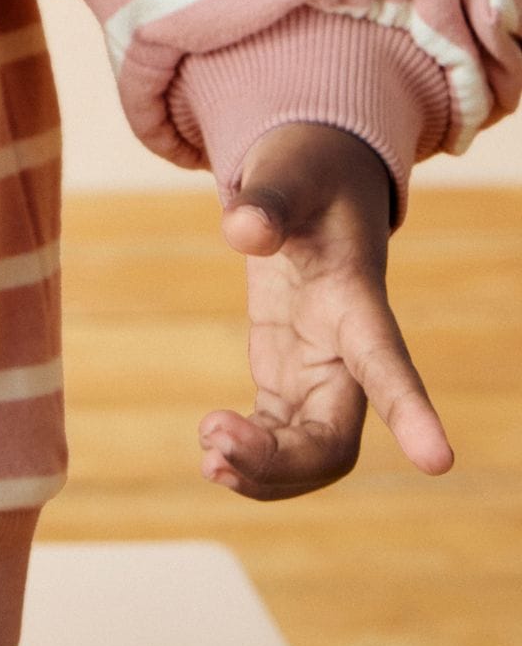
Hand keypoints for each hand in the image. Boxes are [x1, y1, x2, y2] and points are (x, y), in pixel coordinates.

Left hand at [197, 119, 452, 499]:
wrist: (315, 181)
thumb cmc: (309, 173)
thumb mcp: (289, 172)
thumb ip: (268, 199)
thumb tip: (240, 231)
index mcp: (357, 301)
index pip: (388, 361)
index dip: (411, 411)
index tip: (438, 461)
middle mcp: (348, 352)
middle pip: (337, 439)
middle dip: (285, 463)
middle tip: (212, 449)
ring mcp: (319, 372)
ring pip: (311, 454)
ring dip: (264, 474)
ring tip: (207, 459)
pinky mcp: (289, 378)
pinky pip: (279, 440)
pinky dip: (250, 458)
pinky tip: (210, 452)